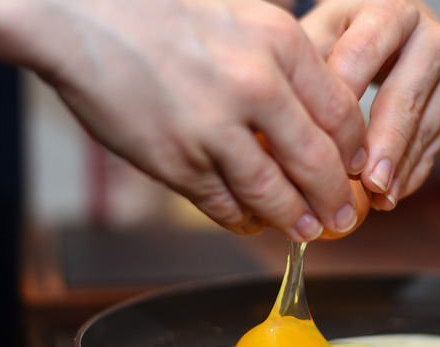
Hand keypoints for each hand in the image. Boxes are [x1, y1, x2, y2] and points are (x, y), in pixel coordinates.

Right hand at [0, 0, 366, 240]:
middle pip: (317, 162)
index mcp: (279, 44)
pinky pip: (224, 204)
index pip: (342, 114)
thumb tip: (318, 113)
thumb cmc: (164, 16)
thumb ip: (284, 62)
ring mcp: (214, 127)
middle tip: (342, 219)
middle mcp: (255, 86)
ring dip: (294, 219)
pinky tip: (252, 222)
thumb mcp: (242, 18)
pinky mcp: (177, 160)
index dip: (354, 153)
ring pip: (273, 193)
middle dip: (335, 200)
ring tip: (305, 231)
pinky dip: (243, 219)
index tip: (355, 171)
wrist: (84, 18)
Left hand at [301, 0, 439, 209]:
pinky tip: (389, 195)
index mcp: (390, 11)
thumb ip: (306, 70)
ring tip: (378, 199)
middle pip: (406, 96)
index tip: (324, 142)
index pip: (364, 55)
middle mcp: (429, 37)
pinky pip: (436, 144)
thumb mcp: (319, 37)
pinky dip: (411, 173)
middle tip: (368, 182)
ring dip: (401, 168)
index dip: (344, 101)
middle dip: (385, 144)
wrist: (384, 34)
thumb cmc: (342, 38)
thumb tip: (290, 123)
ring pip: (427, 126)